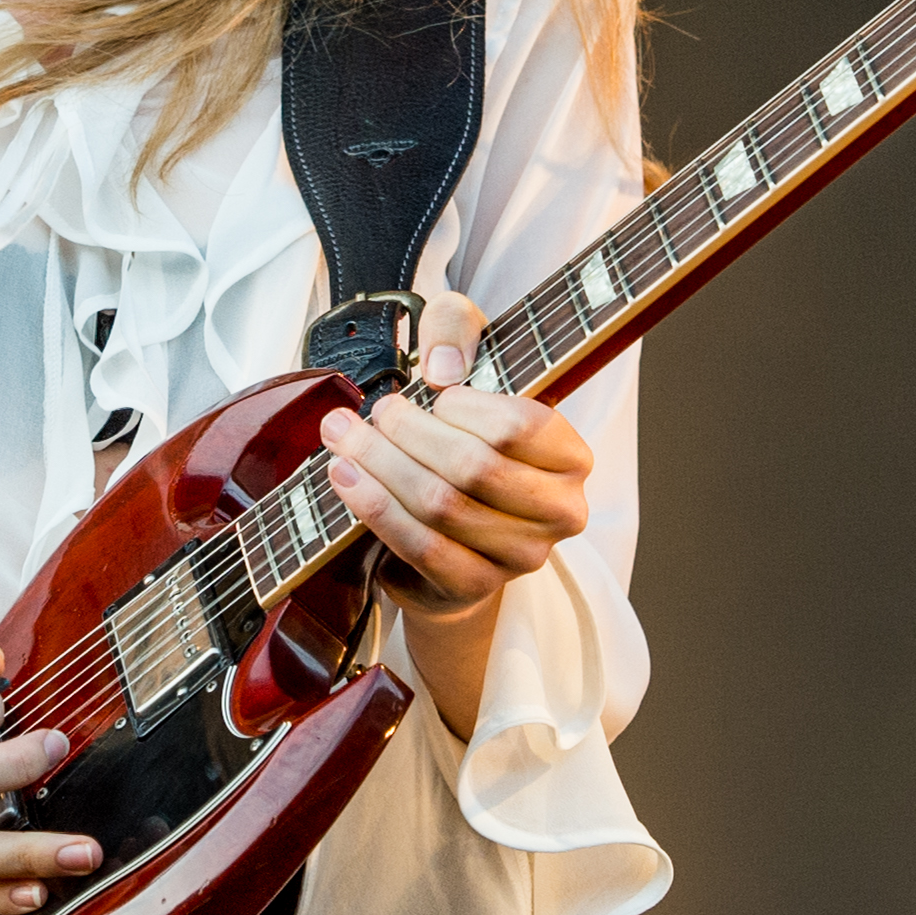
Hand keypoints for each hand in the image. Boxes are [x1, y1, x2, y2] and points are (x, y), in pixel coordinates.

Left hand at [315, 294, 595, 733]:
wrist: (455, 528)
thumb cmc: (466, 434)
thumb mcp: (469, 360)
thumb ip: (458, 327)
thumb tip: (443, 371)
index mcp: (572, 456)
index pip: (519, 426)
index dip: (462, 406)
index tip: (426, 390)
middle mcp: (561, 512)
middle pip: (473, 467)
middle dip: (407, 433)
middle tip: (369, 412)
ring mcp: (521, 557)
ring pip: (440, 505)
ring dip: (380, 466)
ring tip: (343, 438)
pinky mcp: (474, 587)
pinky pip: (419, 546)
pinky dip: (375, 508)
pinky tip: (344, 479)